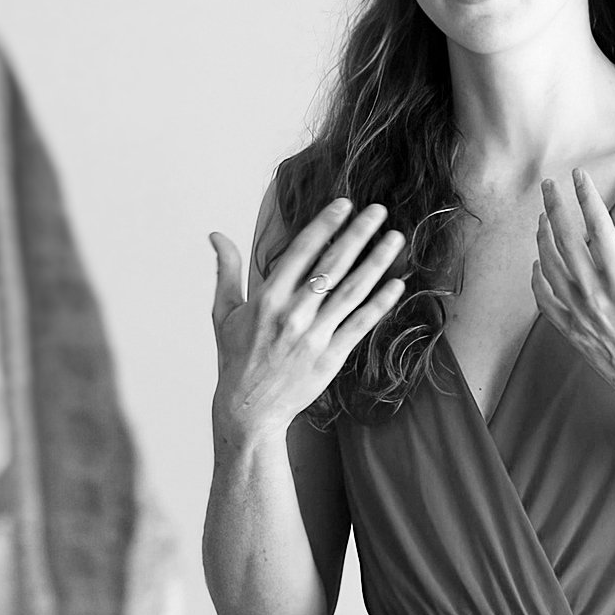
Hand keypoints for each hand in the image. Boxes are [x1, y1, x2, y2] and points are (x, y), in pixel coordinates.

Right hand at [209, 199, 406, 444]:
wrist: (249, 410)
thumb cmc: (236, 358)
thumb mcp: (224, 312)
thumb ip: (225, 270)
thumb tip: (216, 235)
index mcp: (266, 298)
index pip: (301, 252)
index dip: (325, 225)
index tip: (344, 204)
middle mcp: (292, 314)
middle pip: (332, 266)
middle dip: (357, 234)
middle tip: (378, 210)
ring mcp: (314, 336)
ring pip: (351, 292)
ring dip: (376, 262)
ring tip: (395, 238)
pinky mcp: (331, 357)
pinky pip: (360, 324)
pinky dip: (380, 303)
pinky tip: (397, 283)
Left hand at [532, 169, 614, 425]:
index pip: (599, 228)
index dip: (587, 198)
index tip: (579, 176)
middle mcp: (596, 296)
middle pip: (565, 241)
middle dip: (554, 208)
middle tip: (548, 185)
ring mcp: (580, 315)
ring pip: (549, 267)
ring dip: (542, 239)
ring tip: (541, 218)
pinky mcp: (572, 333)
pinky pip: (544, 301)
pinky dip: (537, 279)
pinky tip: (537, 264)